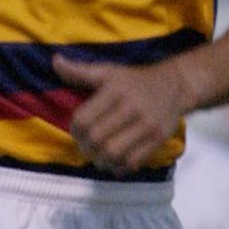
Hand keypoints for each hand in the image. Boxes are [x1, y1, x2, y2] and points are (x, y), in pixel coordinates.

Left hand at [52, 53, 184, 174]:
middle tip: (85, 147)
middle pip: (97, 139)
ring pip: (114, 154)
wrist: (174, 85)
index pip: (84, 119)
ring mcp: (147, 124)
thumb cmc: (133, 80)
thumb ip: (79, 71)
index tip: (76, 132)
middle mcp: (132, 107)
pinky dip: (119, 167)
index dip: (75, 131)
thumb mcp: (107, 71)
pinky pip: (133, 162)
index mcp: (115, 90)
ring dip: (100, 160)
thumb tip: (55, 61)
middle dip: (86, 148)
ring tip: (98, 157)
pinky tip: (114, 162)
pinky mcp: (159, 138)